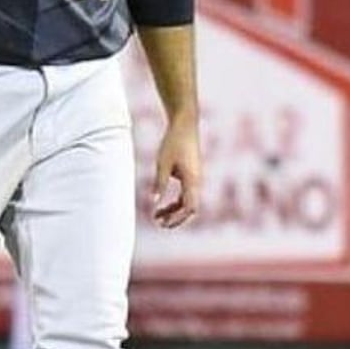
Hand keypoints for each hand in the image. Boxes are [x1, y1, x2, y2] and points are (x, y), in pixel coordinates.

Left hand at [152, 114, 201, 228]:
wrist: (184, 124)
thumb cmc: (173, 142)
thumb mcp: (162, 163)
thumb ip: (159, 183)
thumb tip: (153, 202)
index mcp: (192, 180)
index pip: (189, 208)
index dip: (178, 218)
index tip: (164, 224)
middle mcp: (196, 181)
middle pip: (190, 208)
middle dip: (176, 218)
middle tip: (159, 224)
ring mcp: (195, 178)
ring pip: (187, 202)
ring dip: (173, 210)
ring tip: (157, 216)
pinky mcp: (191, 174)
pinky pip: (185, 194)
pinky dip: (175, 201)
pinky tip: (162, 201)